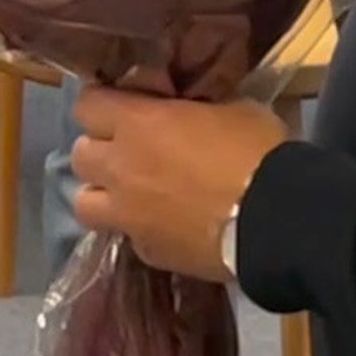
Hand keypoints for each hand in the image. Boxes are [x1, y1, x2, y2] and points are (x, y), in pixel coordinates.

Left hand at [70, 85, 291, 283]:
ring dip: (103, 194)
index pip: (86, 105)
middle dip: (100, 151)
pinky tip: (164, 226)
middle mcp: (120, 168)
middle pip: (79, 154)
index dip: (102, 105)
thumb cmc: (256, 151)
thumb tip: (190, 111)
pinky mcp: (146, 250)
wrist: (275, 219)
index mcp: (137, 123)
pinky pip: (126, 236)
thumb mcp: (232, 109)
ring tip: (130, 194)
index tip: (121, 107)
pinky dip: (138, 229)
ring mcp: (128, 215)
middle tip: (128, 152)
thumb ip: (196, 108)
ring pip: (84, 202)